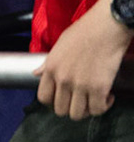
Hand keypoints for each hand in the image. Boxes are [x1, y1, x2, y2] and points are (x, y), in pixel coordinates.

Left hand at [35, 0, 132, 119]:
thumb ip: (47, 63)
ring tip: (93, 99)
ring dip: (86, 110)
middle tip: (80, 100)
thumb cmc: (84, 32)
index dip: (53, 102)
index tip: (63, 99)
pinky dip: (103, 107)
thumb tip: (36, 73)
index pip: (43, 98)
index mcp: (50, 68)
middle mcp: (62, 79)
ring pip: (77, 114)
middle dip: (70, 108)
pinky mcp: (99, 88)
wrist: (105, 27)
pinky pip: (98, 110)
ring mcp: (80, 85)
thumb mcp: (59, 45)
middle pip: (60, 110)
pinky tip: (107, 96)